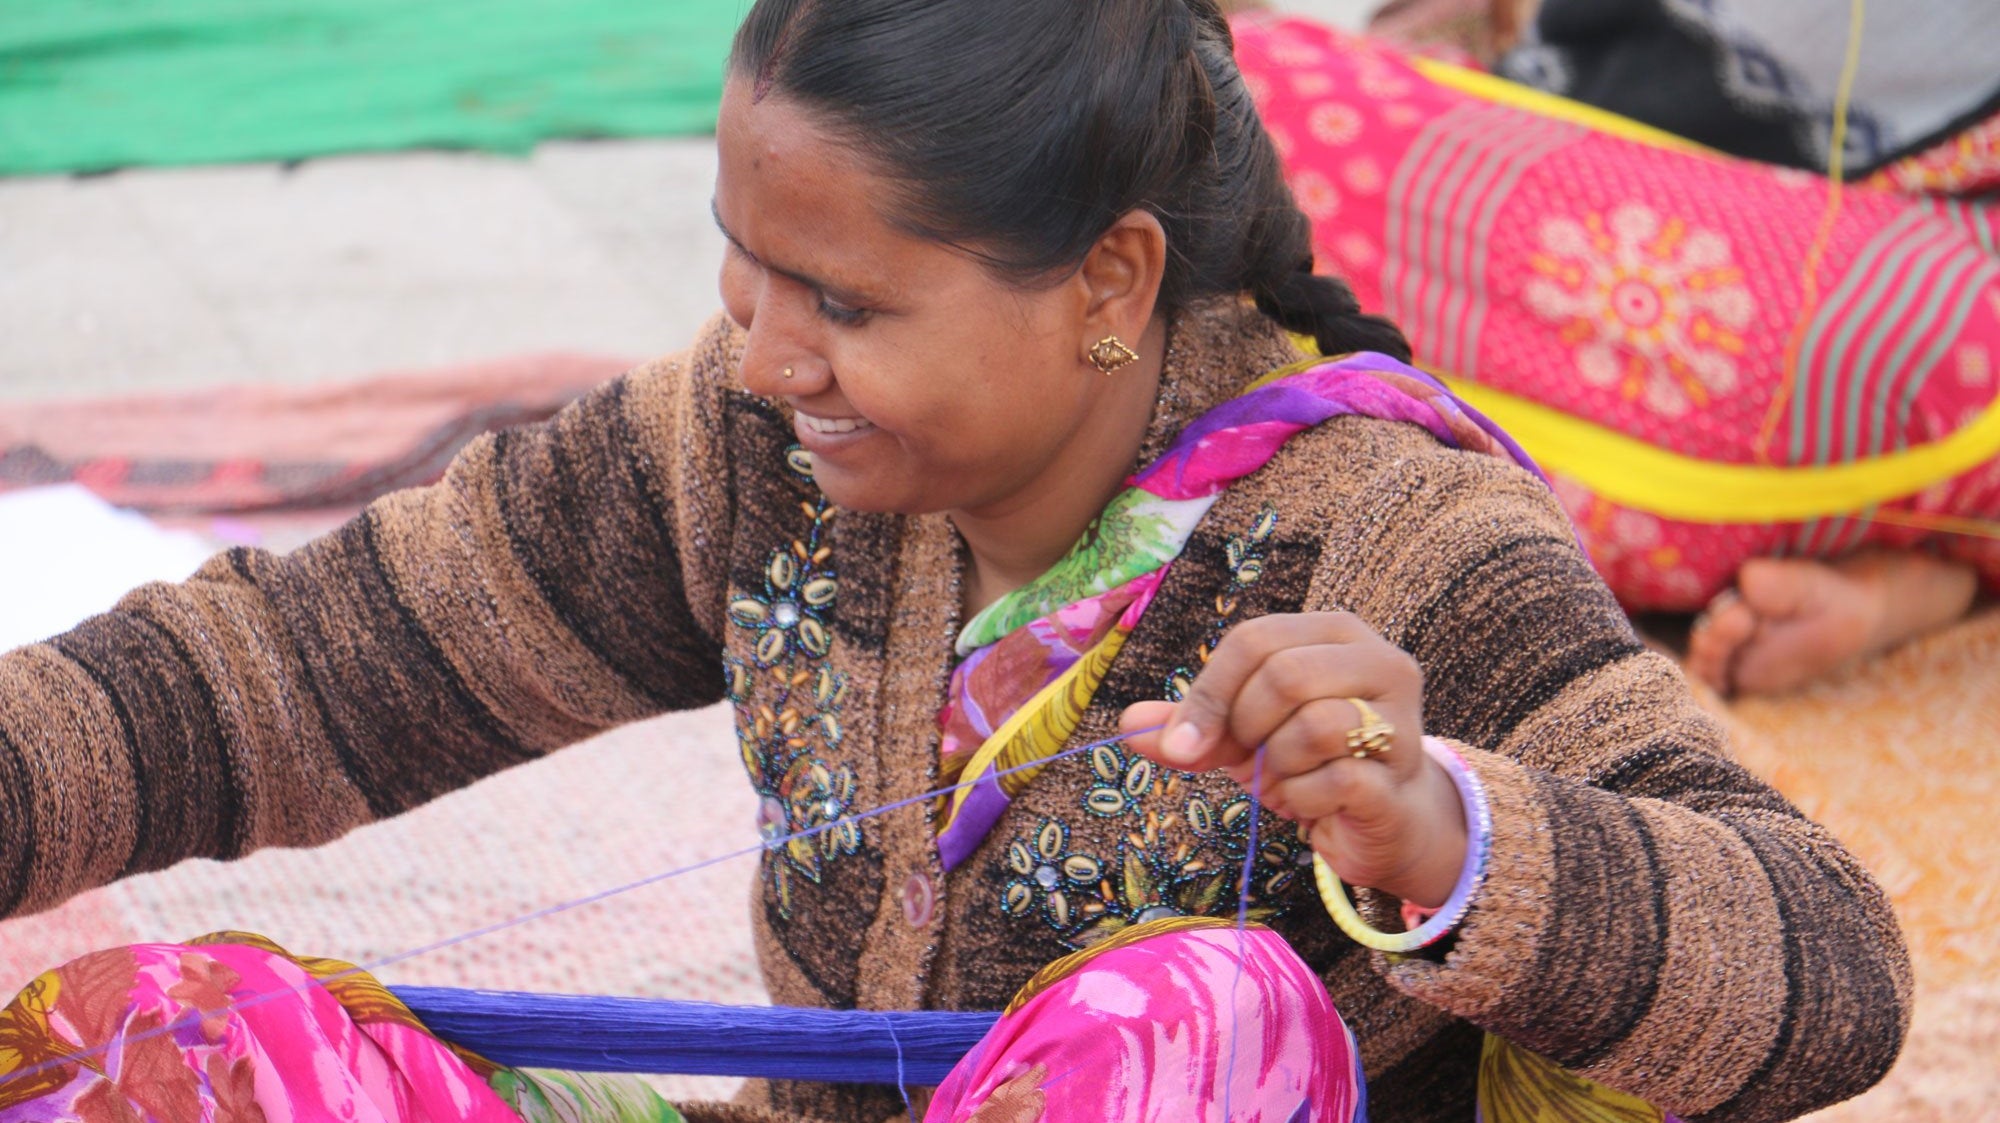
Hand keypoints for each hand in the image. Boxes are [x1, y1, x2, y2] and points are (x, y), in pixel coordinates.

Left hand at [1119, 613, 1466, 907]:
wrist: (1376, 819)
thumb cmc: (1306, 760)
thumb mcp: (1238, 736)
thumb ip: (1186, 725)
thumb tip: (1127, 725)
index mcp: (1334, 632)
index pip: (1253, 640)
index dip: (1209, 694)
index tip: (1185, 743)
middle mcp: (1378, 660)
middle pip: (1284, 675)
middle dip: (1245, 729)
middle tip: (1248, 760)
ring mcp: (1400, 715)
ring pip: (1314, 725)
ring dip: (1277, 766)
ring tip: (1285, 779)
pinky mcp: (1403, 771)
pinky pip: (1336, 778)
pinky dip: (1304, 798)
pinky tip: (1312, 803)